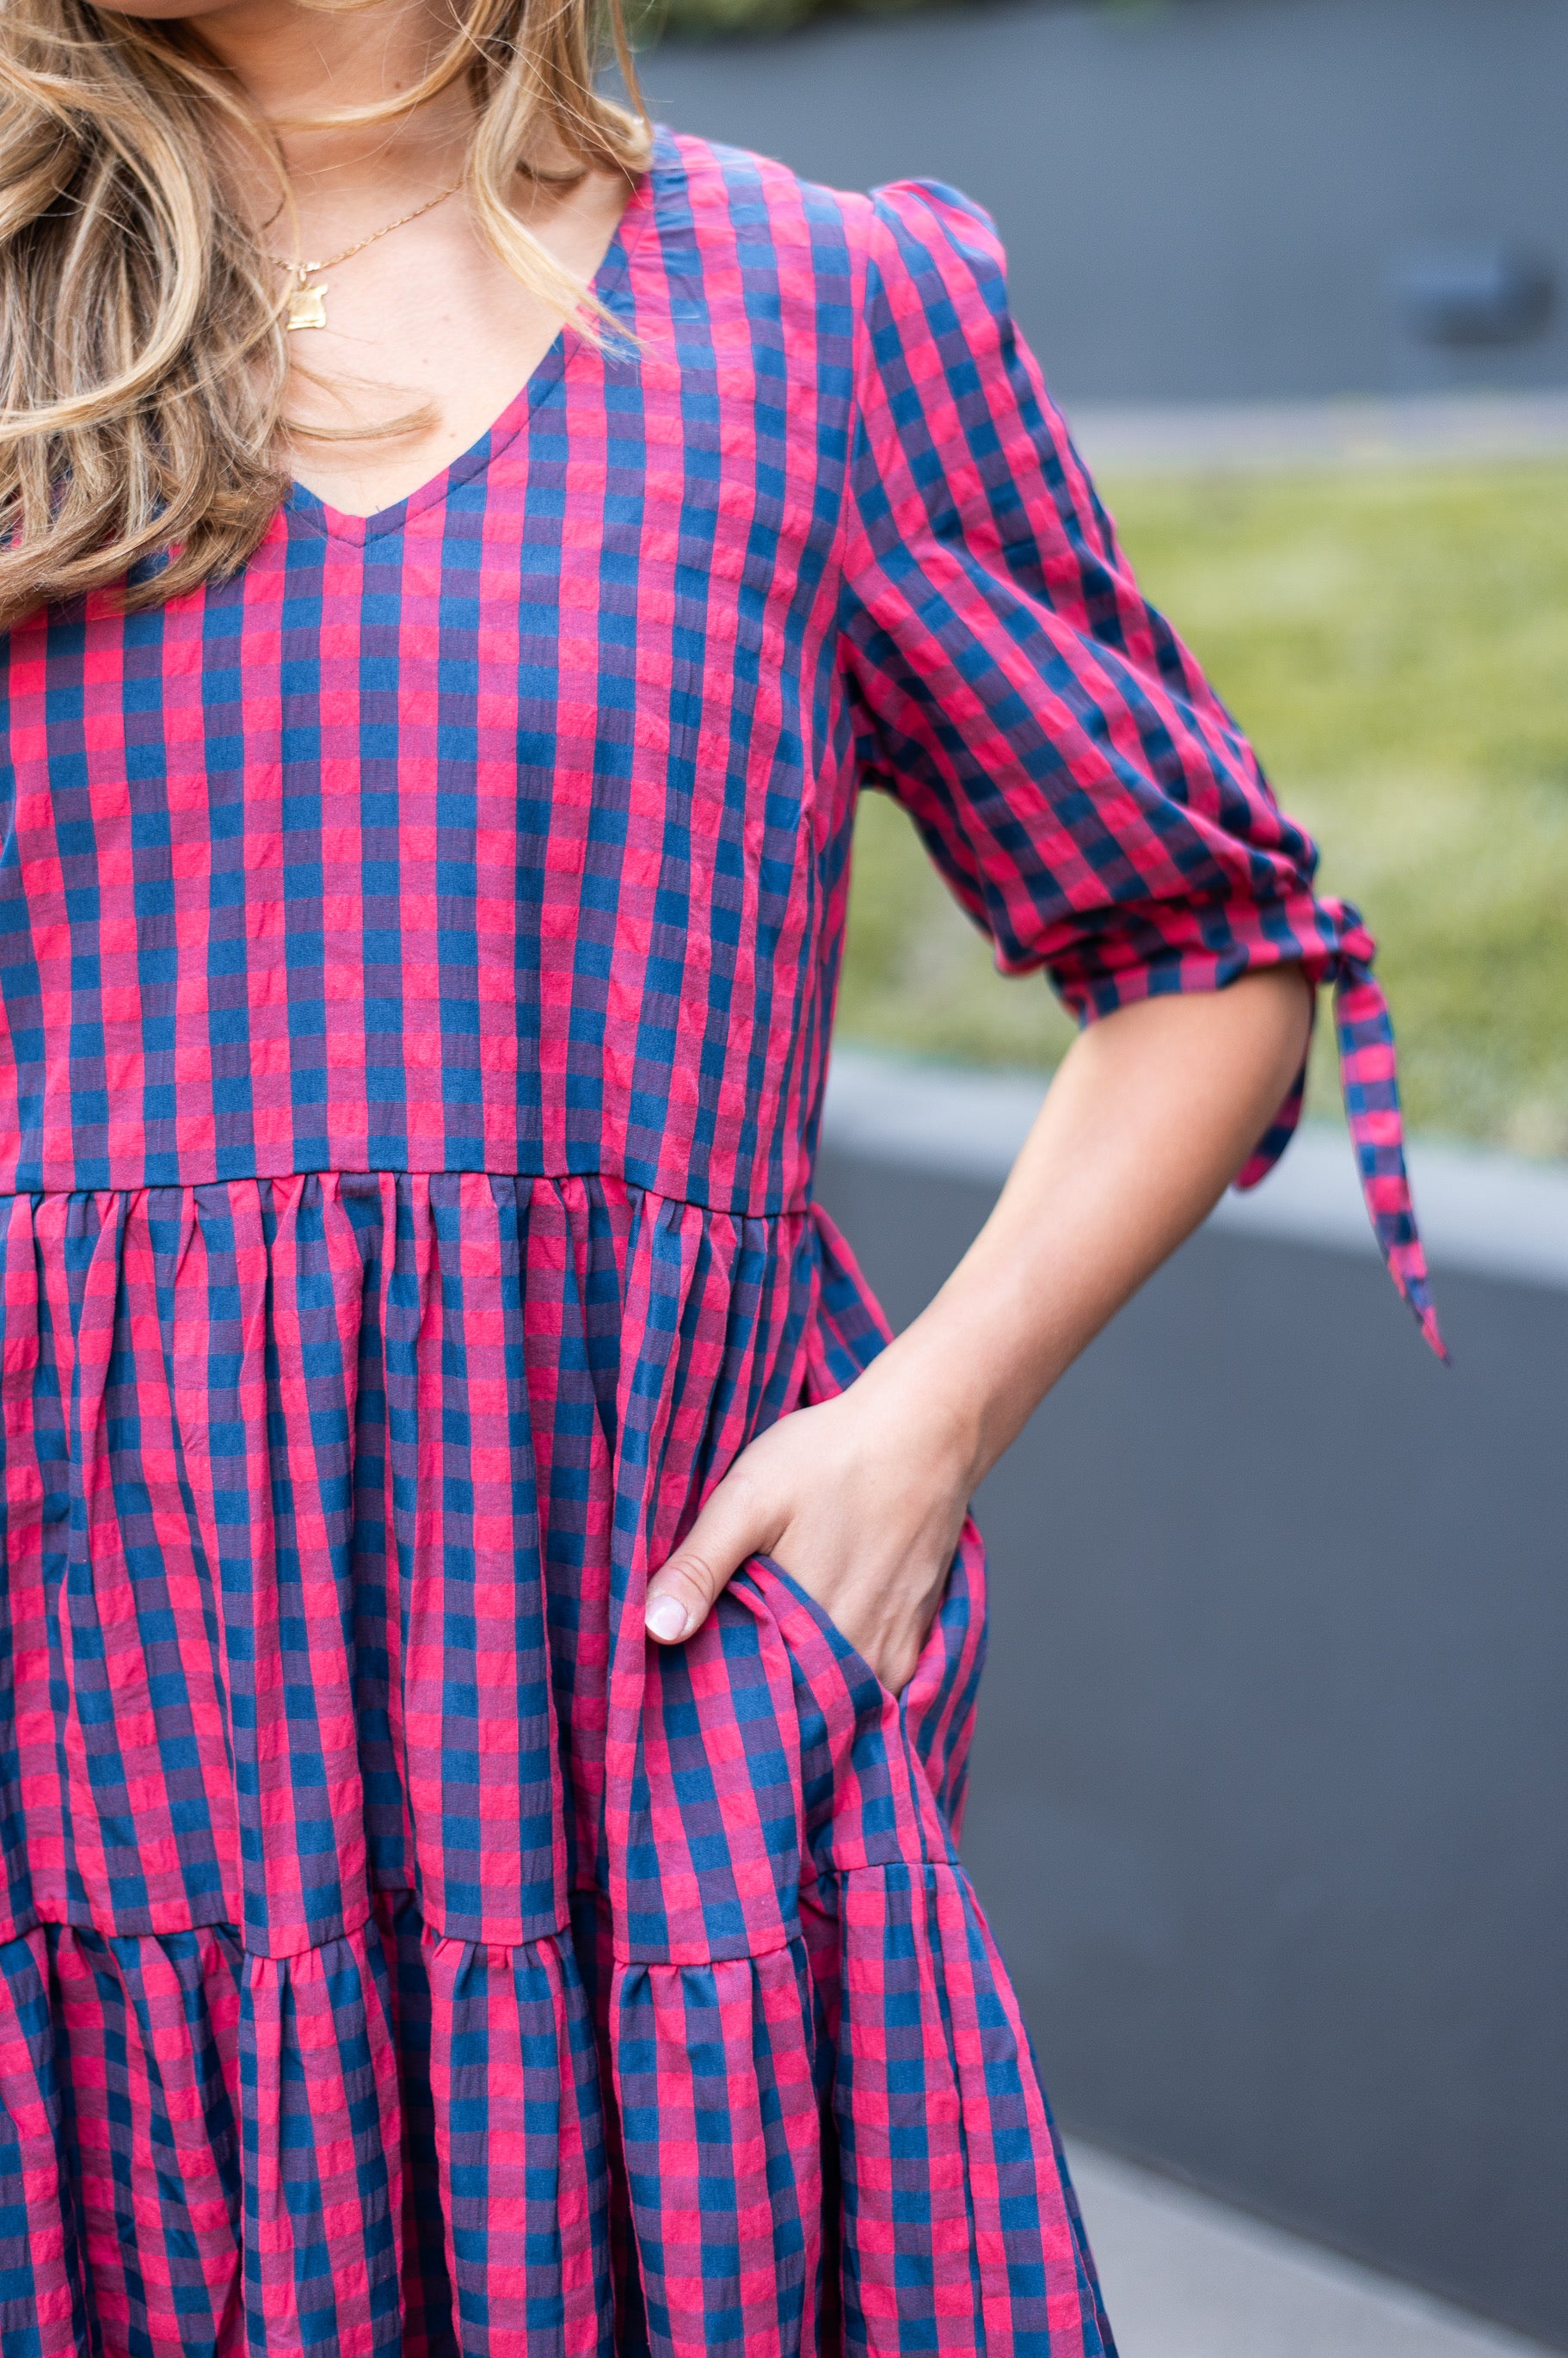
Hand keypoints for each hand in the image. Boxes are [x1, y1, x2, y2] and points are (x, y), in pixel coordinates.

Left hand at [643, 1356, 975, 1695]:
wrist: (925, 1431)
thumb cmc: (831, 1457)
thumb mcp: (749, 1498)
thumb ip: (701, 1566)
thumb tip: (655, 1630)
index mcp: (806, 1629)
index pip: (751, 1698)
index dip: (717, 1693)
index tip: (691, 1680)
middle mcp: (856, 1656)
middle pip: (797, 1705)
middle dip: (761, 1695)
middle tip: (727, 1660)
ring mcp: (892, 1654)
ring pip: (836, 1697)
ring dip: (804, 1686)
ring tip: (773, 1646)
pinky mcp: (915, 1641)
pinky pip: (872, 1683)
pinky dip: (842, 1672)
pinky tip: (818, 1636)